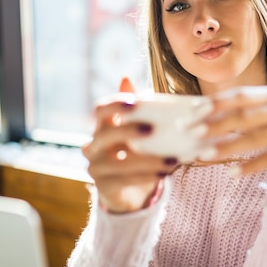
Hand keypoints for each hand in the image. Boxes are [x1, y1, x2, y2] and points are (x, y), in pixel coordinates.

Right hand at [82, 77, 177, 212]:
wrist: (130, 190)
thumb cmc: (135, 153)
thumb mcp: (138, 131)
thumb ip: (135, 109)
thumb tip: (125, 76)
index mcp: (102, 127)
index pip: (100, 110)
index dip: (115, 105)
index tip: (134, 103)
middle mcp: (93, 146)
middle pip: (104, 134)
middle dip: (127, 130)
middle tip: (152, 128)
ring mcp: (96, 167)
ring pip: (118, 162)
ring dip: (147, 160)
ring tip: (172, 159)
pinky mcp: (103, 186)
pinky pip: (124, 180)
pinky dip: (146, 176)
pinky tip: (165, 172)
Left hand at [198, 86, 266, 175]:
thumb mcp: (265, 110)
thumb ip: (240, 110)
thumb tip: (199, 115)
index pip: (241, 96)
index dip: (217, 103)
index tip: (193, 111)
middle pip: (245, 117)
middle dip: (217, 125)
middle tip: (193, 133)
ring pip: (255, 139)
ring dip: (228, 147)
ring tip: (205, 155)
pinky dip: (249, 166)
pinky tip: (231, 172)